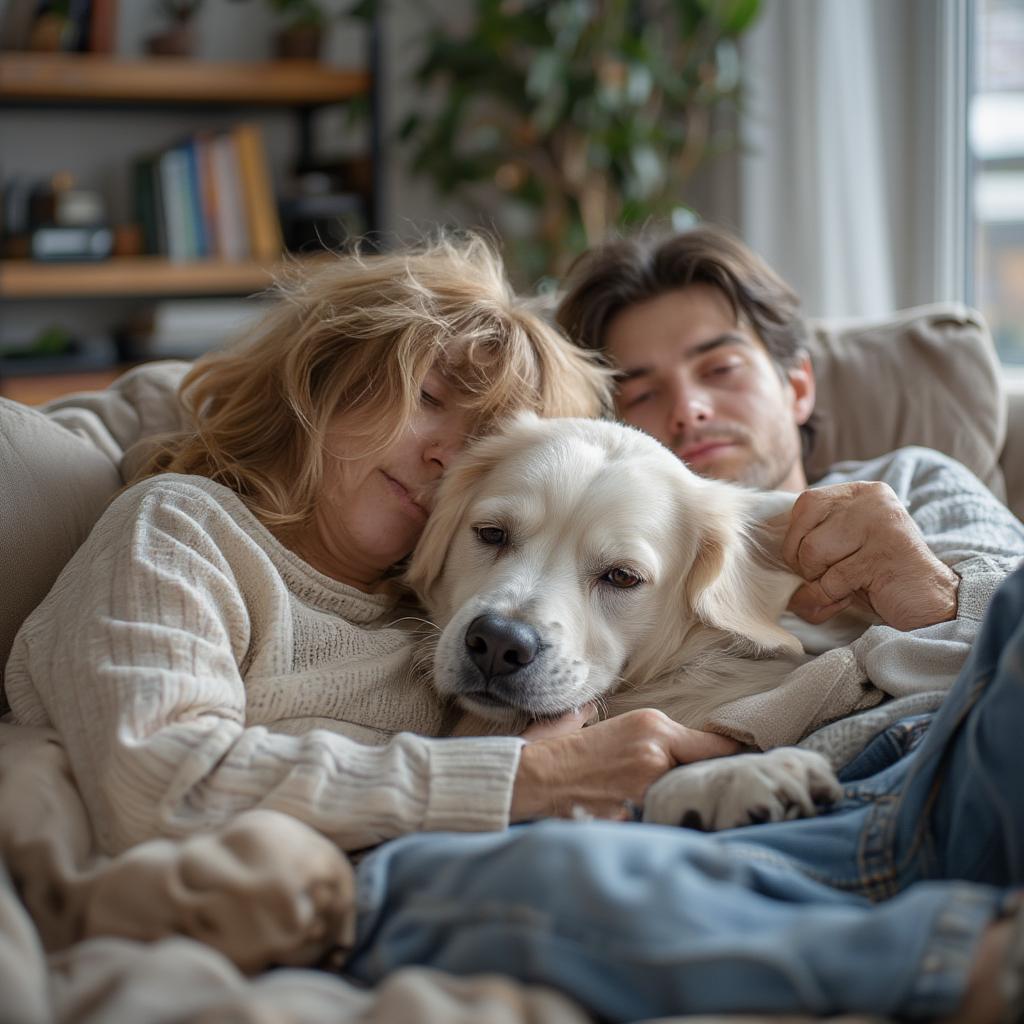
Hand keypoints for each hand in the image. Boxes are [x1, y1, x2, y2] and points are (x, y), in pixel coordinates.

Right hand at [509, 708, 739, 822]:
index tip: (747, 766)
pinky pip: (665, 822)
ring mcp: (649, 788)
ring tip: (695, 816)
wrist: (531, 779)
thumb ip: (611, 724)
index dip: (733, 758)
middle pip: (708, 775)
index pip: (716, 744)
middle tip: (723, 796)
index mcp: (653, 726)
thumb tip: (599, 719)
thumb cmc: (555, 750)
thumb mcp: (591, 722)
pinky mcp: (637, 818)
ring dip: (690, 808)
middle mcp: (658, 754)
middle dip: (711, 786)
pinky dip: (667, 827)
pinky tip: (667, 831)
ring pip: (689, 800)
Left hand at [782, 481, 957, 630]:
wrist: (929, 603)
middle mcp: (872, 500)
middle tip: (826, 577)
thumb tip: (763, 544)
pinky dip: (829, 597)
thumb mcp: (843, 548)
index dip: (796, 538)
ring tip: (842, 587)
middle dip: (803, 562)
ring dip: (818, 581)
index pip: (804, 503)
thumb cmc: (878, 576)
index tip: (813, 560)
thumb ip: (812, 538)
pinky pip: (832, 579)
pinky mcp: (883, 554)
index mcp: (861, 492)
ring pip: (813, 553)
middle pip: (803, 528)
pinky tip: (849, 598)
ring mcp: (880, 525)